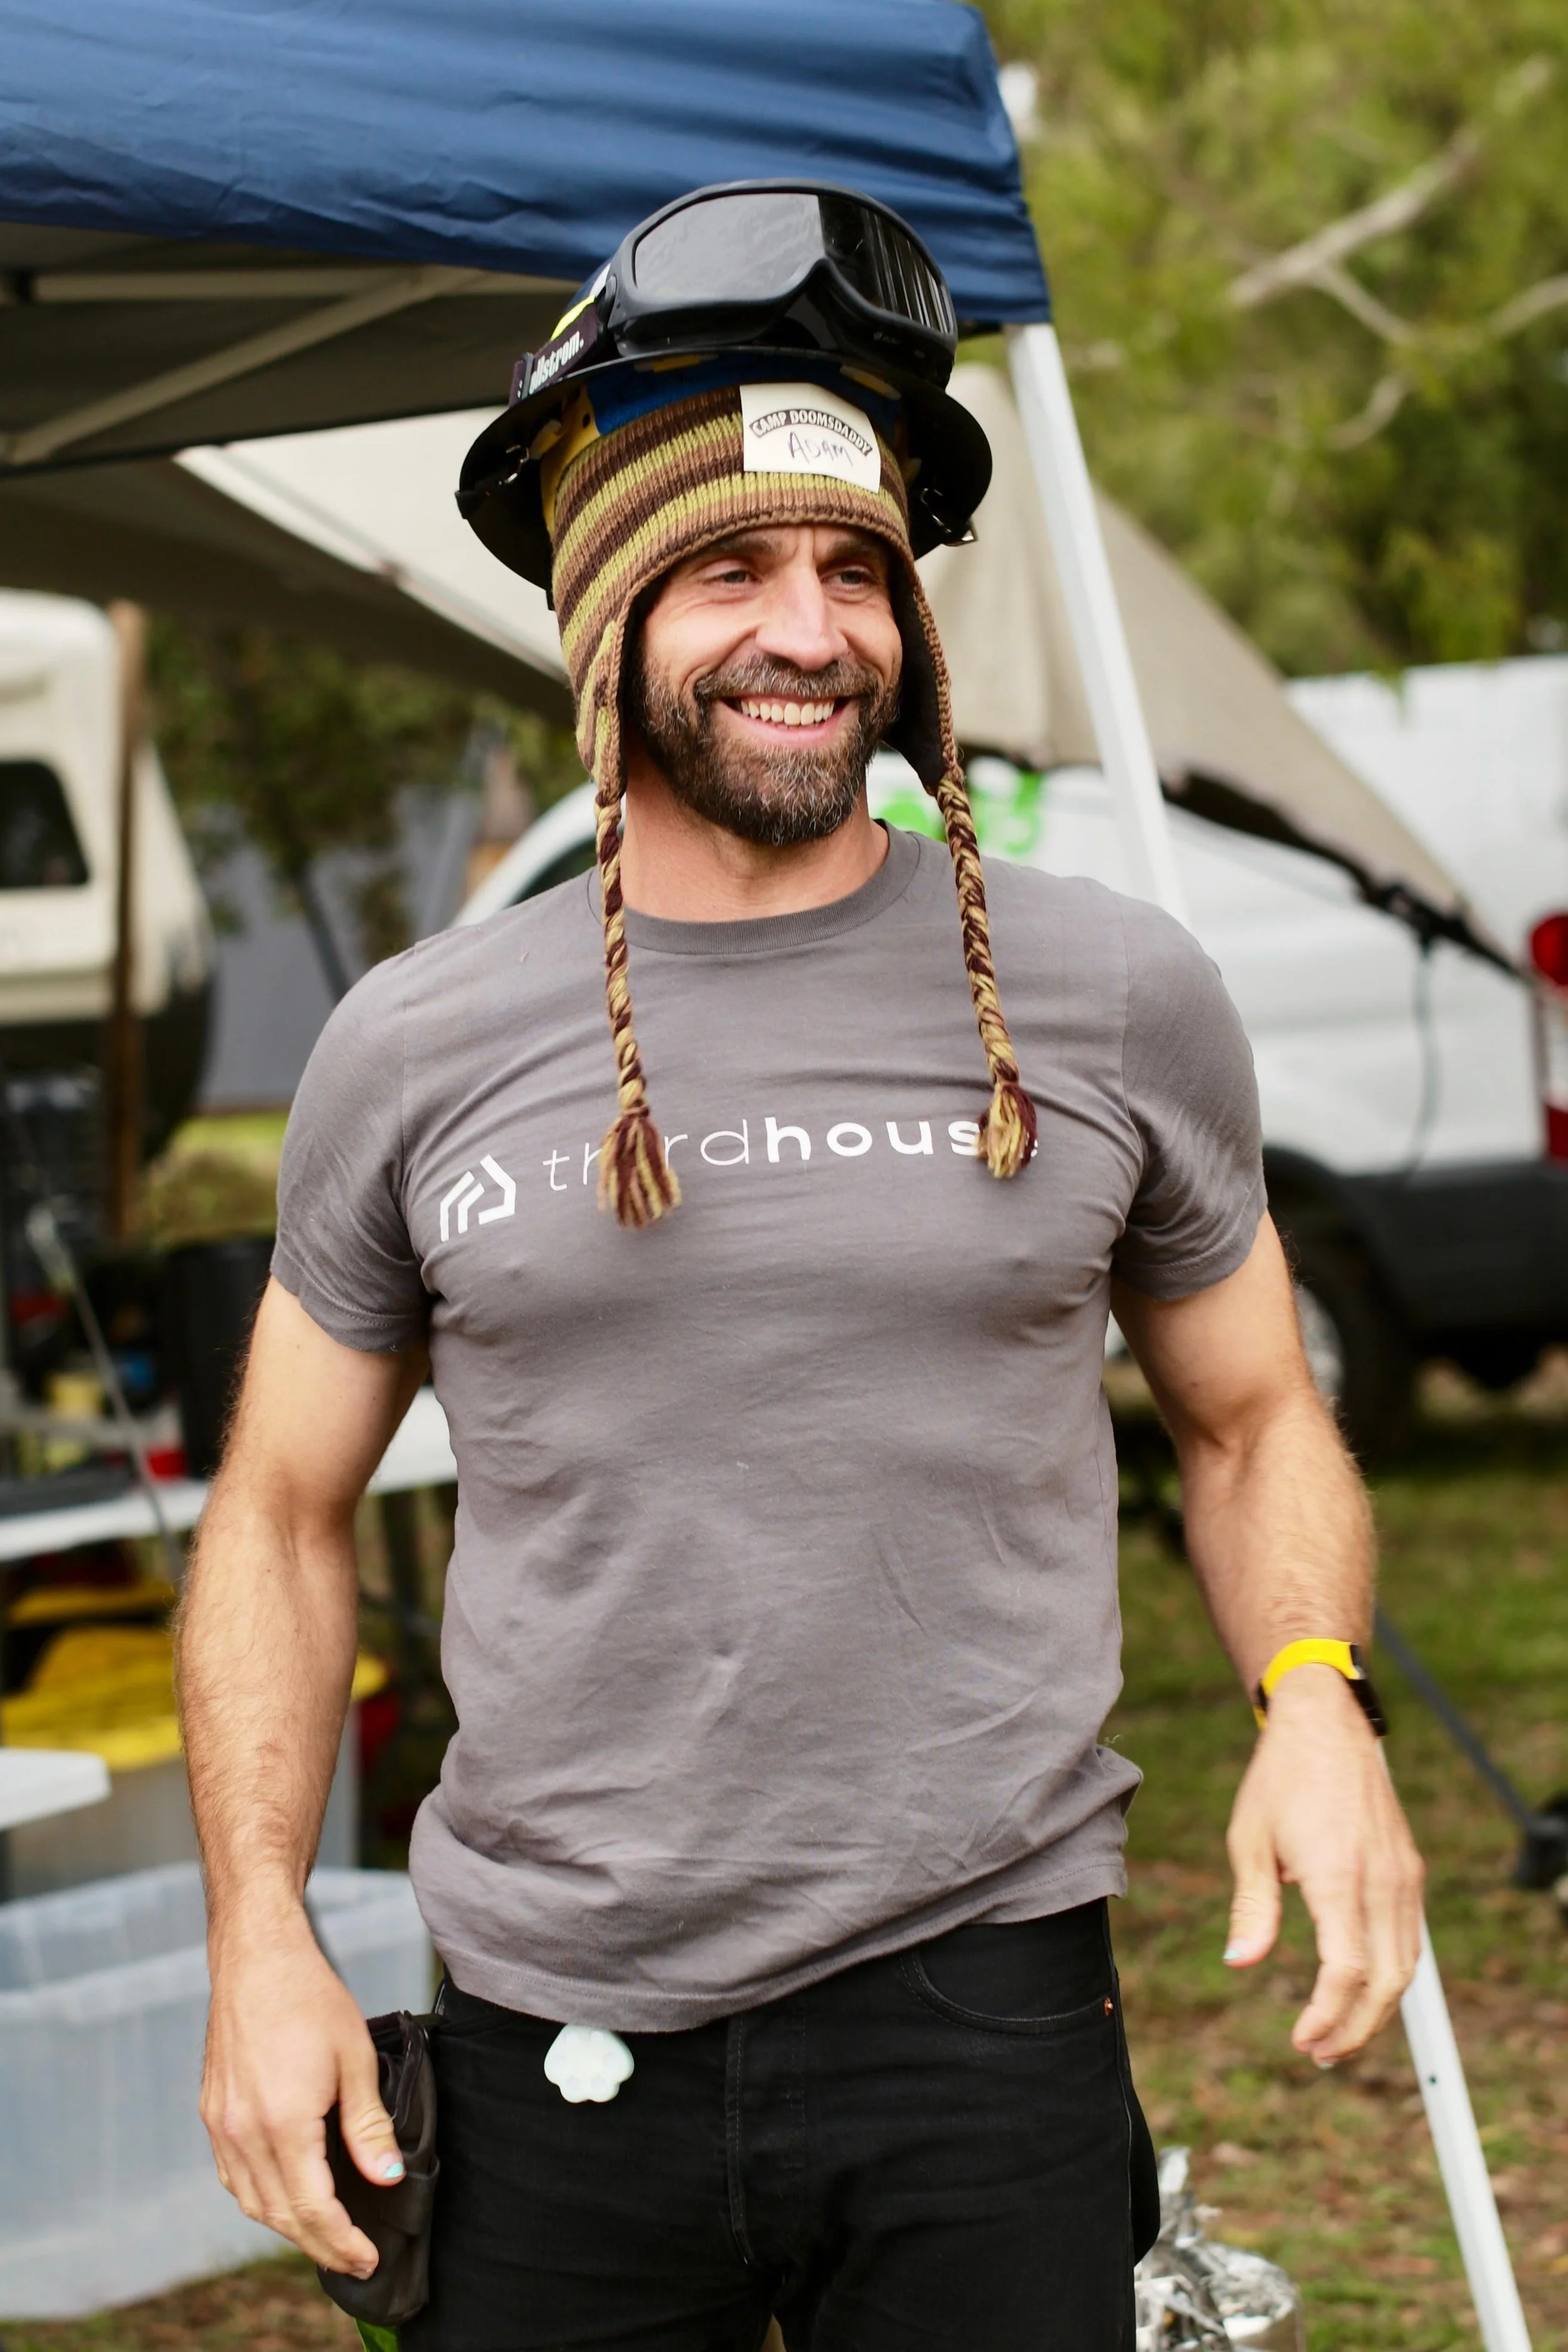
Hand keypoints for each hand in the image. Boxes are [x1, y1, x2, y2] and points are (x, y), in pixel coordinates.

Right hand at [201, 1899, 403, 2273]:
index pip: (313, 2208)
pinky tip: (285, 2194)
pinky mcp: (212, 2113)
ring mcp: (221, 2125)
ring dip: (288, 2226)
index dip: (342, 2241)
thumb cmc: (310, 1998)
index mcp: (282, 2123)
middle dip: (319, 2244)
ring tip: (325, 2232)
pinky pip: (233, 2177)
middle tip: (353, 2256)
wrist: (257, 1959)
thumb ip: (369, 2126)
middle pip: (280, 2215)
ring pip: (252, 2201)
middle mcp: (243, 2133)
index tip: (368, 2258)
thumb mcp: (356, 2059)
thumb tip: (388, 2176)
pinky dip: (261, 2197)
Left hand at [1223, 1664, 1423, 2062]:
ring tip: (1340, 2035)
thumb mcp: (1250, 1840)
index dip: (1326, 2014)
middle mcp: (1381, 1878)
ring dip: (1377, 2009)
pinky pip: (1410, 1937)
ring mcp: (1403, 1874)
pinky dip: (1391, 1974)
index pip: (1346, 1970)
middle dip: (1356, 2028)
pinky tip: (1362, 1988)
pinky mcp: (1410, 1868)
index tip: (1300, 2039)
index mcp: (1337, 1873)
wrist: (1324, 1723)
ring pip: (1407, 1965)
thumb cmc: (1279, 1778)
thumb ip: (1252, 1906)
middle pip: (1386, 1981)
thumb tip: (1239, 1964)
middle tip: (1321, 2054)